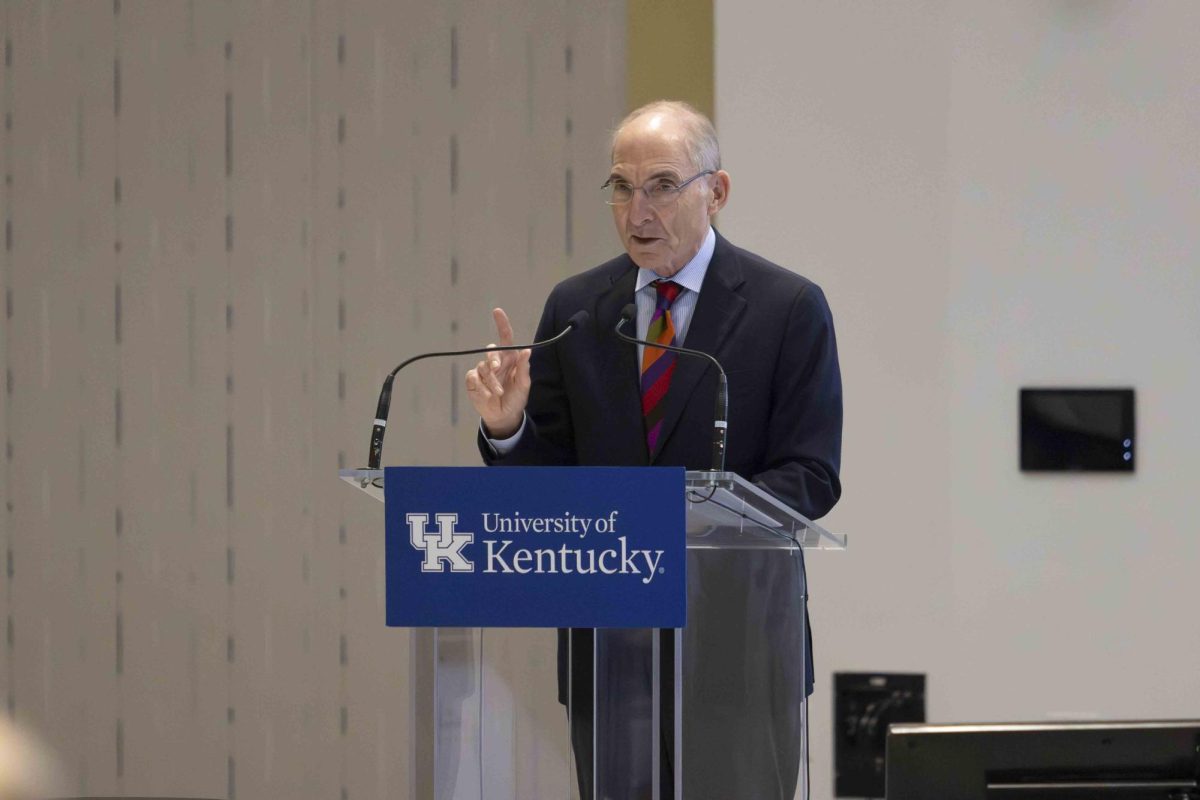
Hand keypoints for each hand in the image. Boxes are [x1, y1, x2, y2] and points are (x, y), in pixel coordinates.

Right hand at [465, 308, 530, 438]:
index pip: (506, 338)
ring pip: (482, 367)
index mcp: (510, 360)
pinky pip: (473, 377)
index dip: (502, 324)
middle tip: (497, 369)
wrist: (504, 416)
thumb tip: (527, 350)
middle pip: (491, 351)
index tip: (497, 312)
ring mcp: (483, 371)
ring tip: (497, 392)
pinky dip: (481, 386)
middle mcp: (496, 362)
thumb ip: (524, 368)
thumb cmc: (516, 398)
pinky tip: (487, 394)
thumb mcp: (524, 384)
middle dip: (493, 359)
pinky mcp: (473, 380)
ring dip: (491, 380)